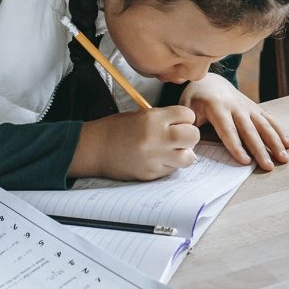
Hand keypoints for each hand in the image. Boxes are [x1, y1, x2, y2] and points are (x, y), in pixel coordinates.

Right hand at [70, 106, 199, 179]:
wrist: (95, 148)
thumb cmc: (118, 129)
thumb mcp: (142, 115)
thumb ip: (166, 119)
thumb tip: (187, 125)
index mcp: (153, 118)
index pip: (188, 115)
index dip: (185, 118)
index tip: (179, 121)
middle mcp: (156, 138)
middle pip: (193, 136)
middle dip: (190, 135)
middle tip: (180, 137)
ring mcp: (154, 158)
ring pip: (188, 158)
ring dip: (183, 154)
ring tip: (172, 151)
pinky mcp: (151, 173)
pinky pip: (172, 170)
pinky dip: (169, 165)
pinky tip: (157, 159)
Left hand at [181, 73, 288, 170]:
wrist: (210, 80)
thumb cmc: (195, 98)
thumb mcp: (186, 108)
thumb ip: (188, 126)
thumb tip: (188, 149)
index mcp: (217, 107)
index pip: (228, 130)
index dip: (237, 147)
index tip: (245, 162)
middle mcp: (236, 106)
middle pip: (250, 131)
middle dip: (261, 149)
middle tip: (269, 166)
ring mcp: (248, 106)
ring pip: (264, 125)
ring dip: (275, 142)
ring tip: (283, 157)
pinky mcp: (255, 107)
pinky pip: (269, 120)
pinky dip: (280, 131)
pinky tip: (288, 143)